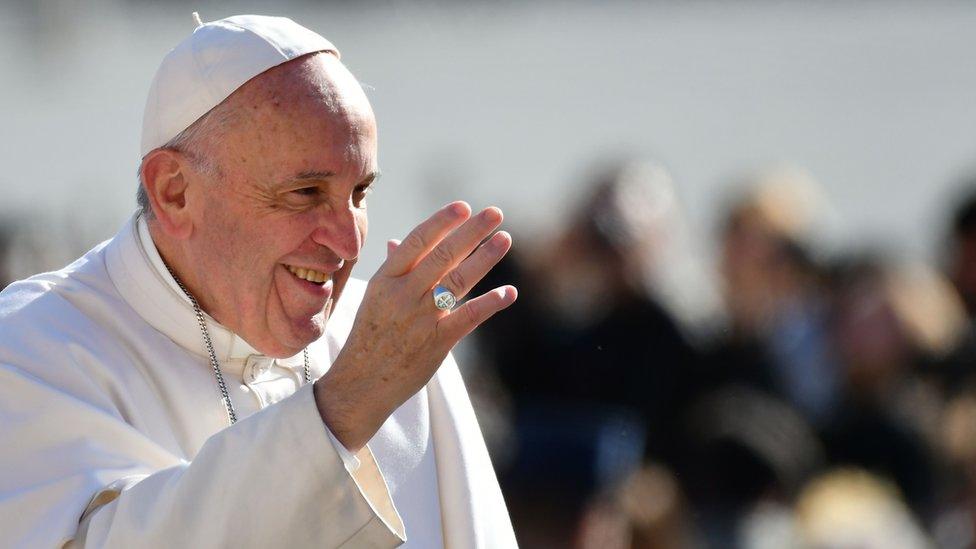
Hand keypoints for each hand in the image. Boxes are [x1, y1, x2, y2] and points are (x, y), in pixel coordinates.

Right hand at [314, 201, 516, 450]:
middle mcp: (403, 295)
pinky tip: (508, 292)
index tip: (464, 206)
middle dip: (472, 232)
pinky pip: (468, 317)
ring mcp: (421, 319)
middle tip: (496, 213)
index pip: (416, 241)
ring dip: (485, 259)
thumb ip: (392, 269)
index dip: (441, 222)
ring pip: (458, 281)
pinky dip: (490, 303)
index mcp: (385, 280)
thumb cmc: (368, 337)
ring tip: (504, 240)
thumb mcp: (373, 298)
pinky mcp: (437, 343)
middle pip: (443, 256)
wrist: (359, 384)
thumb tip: (397, 240)